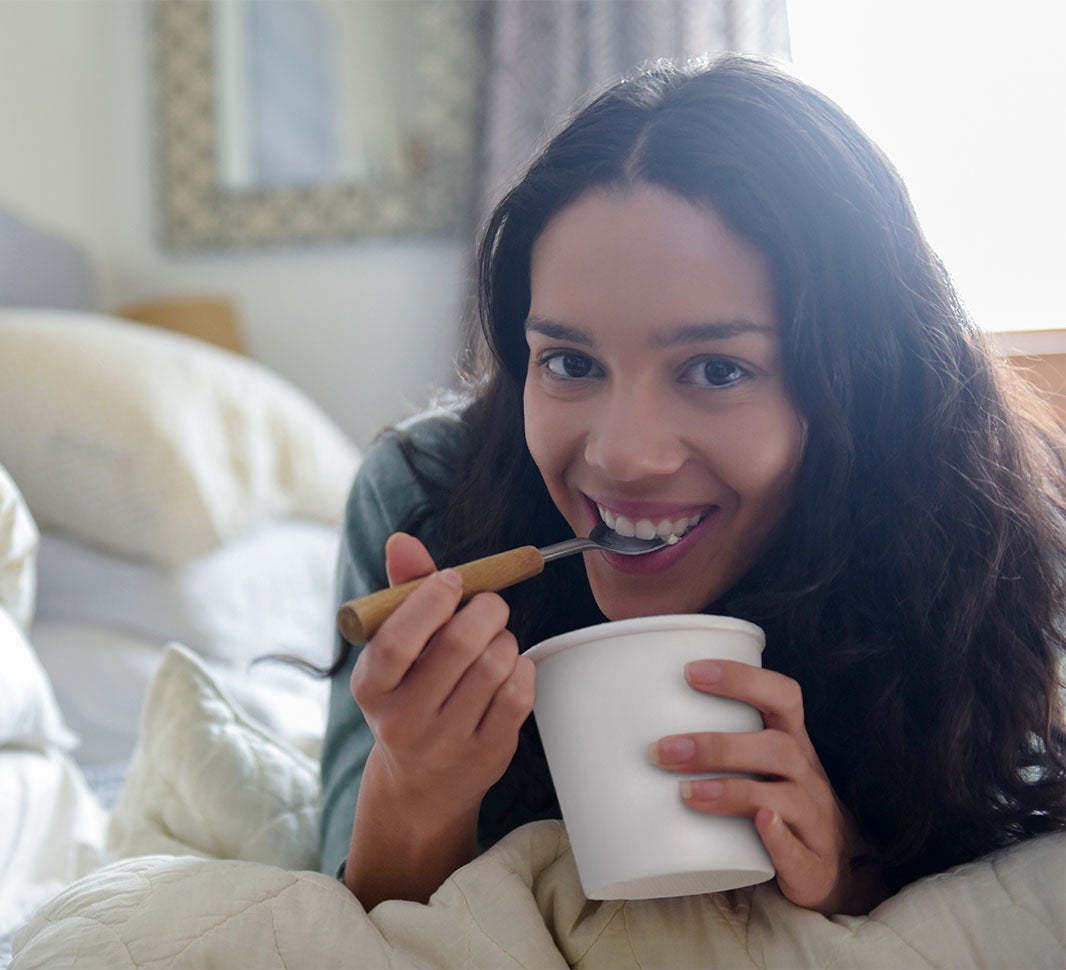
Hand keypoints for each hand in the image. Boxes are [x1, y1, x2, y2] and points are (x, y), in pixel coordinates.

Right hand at [351, 531, 534, 827]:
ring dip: (504, 638)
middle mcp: (403, 720)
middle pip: (459, 645)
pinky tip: (509, 668)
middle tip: (488, 605)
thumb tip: (402, 541)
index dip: (431, 600)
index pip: (398, 640)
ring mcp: (446, 741)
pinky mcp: (486, 754)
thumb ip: (403, 593)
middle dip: (485, 609)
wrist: (419, 785)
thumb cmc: (408, 696)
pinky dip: (522, 667)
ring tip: (495, 641)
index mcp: (371, 687)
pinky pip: (519, 693)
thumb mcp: (393, 651)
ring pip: (495, 665)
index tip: (451, 580)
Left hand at [649, 659, 885, 914]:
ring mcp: (815, 820)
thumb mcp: (753, 762)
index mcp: (791, 741)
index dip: (742, 679)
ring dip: (734, 791)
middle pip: (778, 748)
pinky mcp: (813, 866)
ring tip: (685, 793)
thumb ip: (709, 737)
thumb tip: (621, 721)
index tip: (690, 672)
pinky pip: (801, 852)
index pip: (782, 696)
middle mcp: (808, 775)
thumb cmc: (772, 798)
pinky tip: (758, 826)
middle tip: (663, 750)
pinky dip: (779, 838)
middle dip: (719, 746)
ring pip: (787, 797)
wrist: (826, 866)